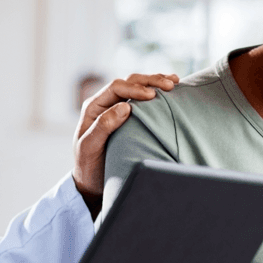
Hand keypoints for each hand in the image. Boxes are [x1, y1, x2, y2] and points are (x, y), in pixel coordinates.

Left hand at [73, 73, 178, 215]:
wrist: (90, 181)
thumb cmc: (88, 166)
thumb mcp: (90, 147)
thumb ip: (103, 126)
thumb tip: (125, 107)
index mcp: (93, 106)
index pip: (116, 87)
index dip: (135, 88)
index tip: (152, 96)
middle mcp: (105, 103)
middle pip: (129, 82)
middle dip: (150, 81)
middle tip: (170, 85)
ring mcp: (116, 108)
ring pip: (137, 86)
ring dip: (155, 82)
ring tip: (174, 81)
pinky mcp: (128, 116)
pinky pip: (142, 99)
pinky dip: (156, 92)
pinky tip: (171, 91)